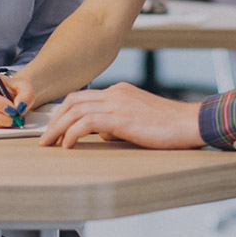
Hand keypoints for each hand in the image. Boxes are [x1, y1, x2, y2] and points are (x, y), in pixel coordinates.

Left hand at [39, 82, 206, 149]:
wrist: (190, 123)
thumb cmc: (170, 126)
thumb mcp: (139, 120)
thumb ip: (118, 122)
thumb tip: (102, 134)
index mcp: (119, 91)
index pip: (83, 97)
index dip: (64, 112)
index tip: (54, 127)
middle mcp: (116, 93)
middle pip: (73, 101)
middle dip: (54, 119)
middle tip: (45, 138)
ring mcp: (118, 103)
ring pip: (75, 110)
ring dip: (58, 128)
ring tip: (49, 143)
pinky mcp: (121, 118)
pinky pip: (87, 122)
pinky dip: (72, 133)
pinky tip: (67, 145)